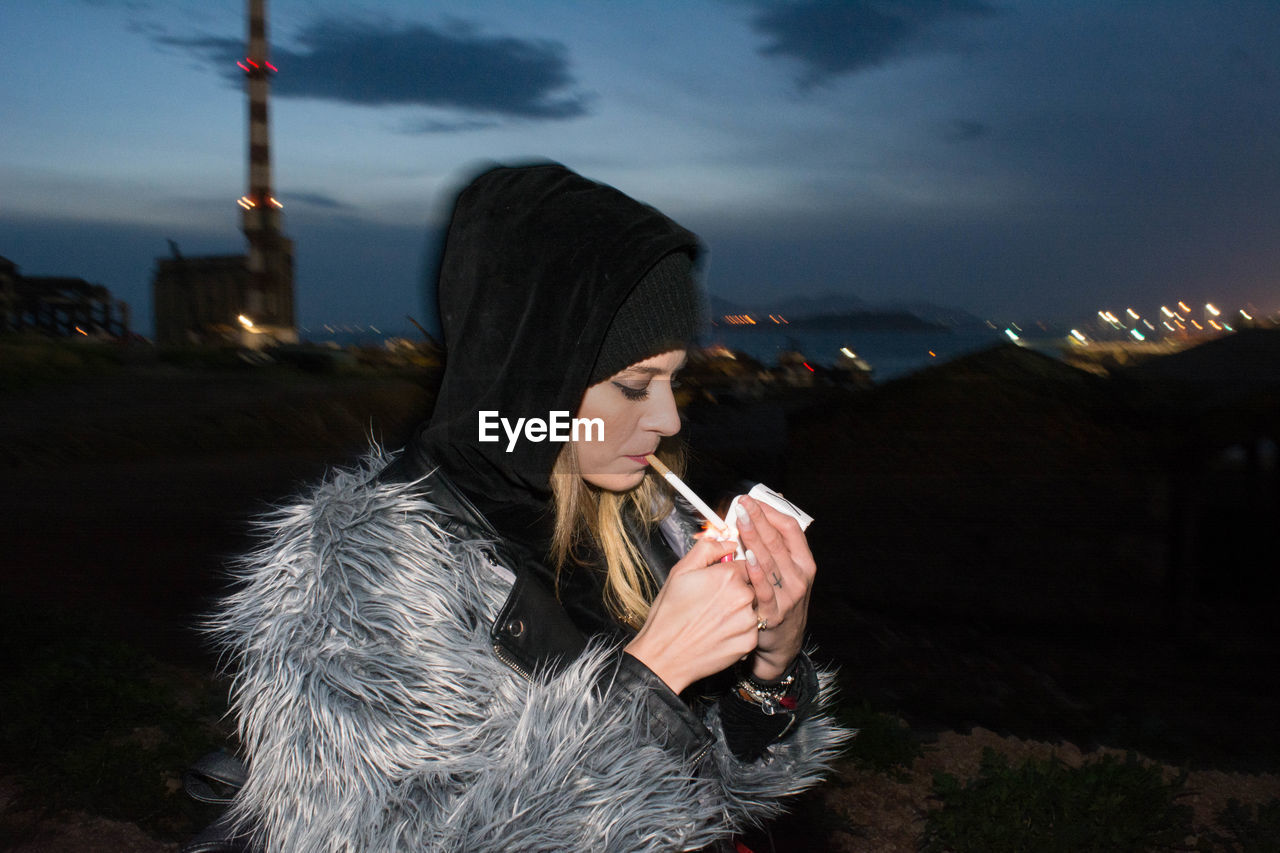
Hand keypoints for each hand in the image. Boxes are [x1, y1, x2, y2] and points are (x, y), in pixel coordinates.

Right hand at [624, 537, 760, 694]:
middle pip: (749, 585)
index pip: (744, 563)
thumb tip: (727, 542)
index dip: (728, 572)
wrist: (665, 655)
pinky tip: (718, 633)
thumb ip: (707, 549)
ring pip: (751, 607)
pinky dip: (738, 631)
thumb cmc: (670, 614)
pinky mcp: (749, 642)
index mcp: (728, 576)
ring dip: (738, 611)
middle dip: (735, 591)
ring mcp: (748, 621)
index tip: (716, 582)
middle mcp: (743, 597)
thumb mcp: (680, 571)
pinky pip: (750, 630)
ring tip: (713, 619)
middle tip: (710, 603)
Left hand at [732, 495, 816, 681]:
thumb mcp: (786, 572)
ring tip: (741, 520)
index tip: (752, 500)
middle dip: (759, 519)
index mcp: (804, 562)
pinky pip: (763, 589)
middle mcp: (799, 576)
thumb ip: (775, 546)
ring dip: (754, 538)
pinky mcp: (773, 613)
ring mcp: (788, 595)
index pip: (790, 529)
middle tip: (742, 504)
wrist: (783, 642)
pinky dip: (756, 572)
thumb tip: (762, 512)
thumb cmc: (780, 599)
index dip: (771, 512)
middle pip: (778, 541)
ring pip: (770, 560)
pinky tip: (747, 557)